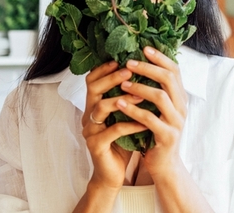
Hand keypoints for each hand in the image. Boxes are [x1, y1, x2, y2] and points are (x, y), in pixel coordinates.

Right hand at [82, 61, 145, 189]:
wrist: (112, 174)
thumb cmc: (121, 141)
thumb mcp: (124, 115)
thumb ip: (127, 97)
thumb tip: (145, 72)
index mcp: (93, 104)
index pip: (92, 79)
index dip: (105, 68)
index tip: (123, 59)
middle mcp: (88, 114)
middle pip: (93, 88)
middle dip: (112, 77)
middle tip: (130, 71)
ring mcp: (90, 130)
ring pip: (100, 107)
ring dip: (122, 99)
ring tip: (141, 95)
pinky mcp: (96, 145)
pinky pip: (113, 130)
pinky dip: (130, 124)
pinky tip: (145, 122)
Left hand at [115, 47, 187, 180]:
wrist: (164, 164)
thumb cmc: (157, 131)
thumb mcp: (159, 108)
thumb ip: (156, 88)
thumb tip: (141, 63)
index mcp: (180, 97)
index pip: (175, 70)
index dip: (160, 57)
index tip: (144, 48)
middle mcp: (182, 106)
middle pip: (169, 79)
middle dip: (148, 68)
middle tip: (129, 63)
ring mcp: (176, 122)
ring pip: (161, 97)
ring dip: (140, 87)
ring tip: (122, 83)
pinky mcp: (167, 137)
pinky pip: (150, 120)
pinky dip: (134, 110)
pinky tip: (121, 104)